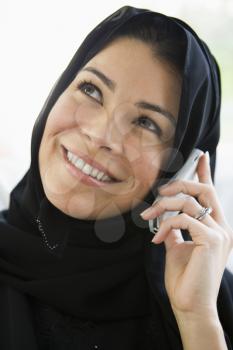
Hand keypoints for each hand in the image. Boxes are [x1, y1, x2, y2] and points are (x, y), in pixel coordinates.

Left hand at [140, 153, 232, 316]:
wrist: (190, 305)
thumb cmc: (185, 278)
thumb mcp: (178, 246)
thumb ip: (175, 229)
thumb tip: (165, 217)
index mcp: (216, 227)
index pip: (212, 193)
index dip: (205, 172)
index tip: (200, 156)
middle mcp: (222, 227)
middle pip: (204, 189)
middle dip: (179, 184)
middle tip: (159, 192)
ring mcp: (219, 233)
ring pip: (190, 202)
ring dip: (164, 207)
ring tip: (149, 216)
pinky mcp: (211, 240)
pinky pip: (184, 219)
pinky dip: (166, 225)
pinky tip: (156, 239)